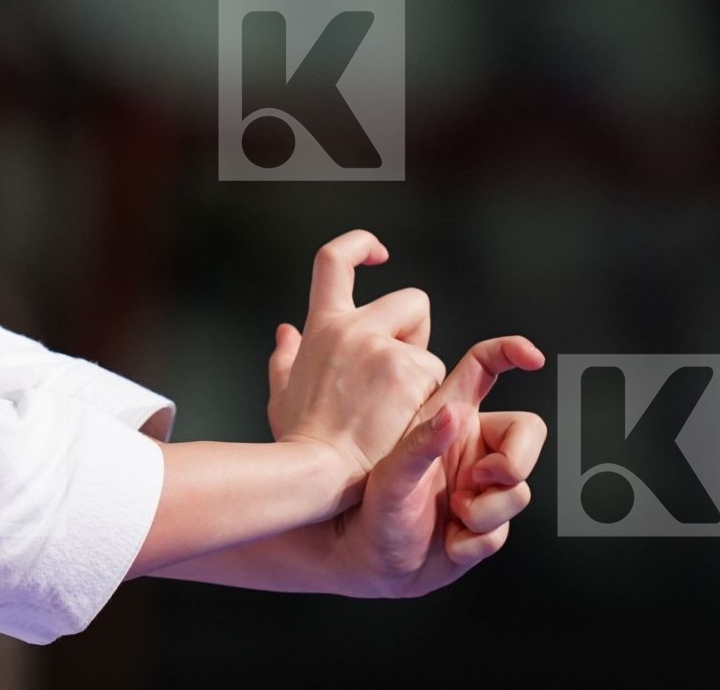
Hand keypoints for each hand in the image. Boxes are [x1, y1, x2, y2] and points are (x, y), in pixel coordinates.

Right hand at [265, 231, 447, 482]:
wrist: (317, 474)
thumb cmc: (299, 442)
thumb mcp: (282, 394)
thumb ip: (285, 359)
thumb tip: (287, 332)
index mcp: (321, 326)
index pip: (335, 259)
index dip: (360, 245)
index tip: (379, 254)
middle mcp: (353, 327)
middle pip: (409, 301)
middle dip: (415, 333)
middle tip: (401, 376)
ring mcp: (383, 347)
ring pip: (427, 346)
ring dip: (421, 372)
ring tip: (396, 412)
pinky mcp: (411, 371)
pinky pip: (437, 377)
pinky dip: (429, 402)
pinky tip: (404, 425)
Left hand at [323, 336, 546, 597]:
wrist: (365, 562)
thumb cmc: (369, 508)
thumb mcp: (391, 474)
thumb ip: (421, 443)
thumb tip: (453, 412)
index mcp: (448, 421)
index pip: (485, 371)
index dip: (511, 353)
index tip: (533, 355)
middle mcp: (470, 451)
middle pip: (526, 434)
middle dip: (515, 460)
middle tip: (478, 479)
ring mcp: (481, 490)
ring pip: (518, 491)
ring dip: (485, 512)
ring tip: (448, 515)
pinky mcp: (485, 528)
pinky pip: (501, 533)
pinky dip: (472, 542)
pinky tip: (445, 541)